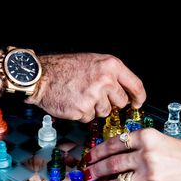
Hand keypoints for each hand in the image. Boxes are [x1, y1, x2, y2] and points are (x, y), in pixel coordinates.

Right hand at [25, 53, 145, 122]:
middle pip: (121, 102)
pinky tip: (73, 102)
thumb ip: (111, 75)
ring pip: (105, 112)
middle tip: (96, 96)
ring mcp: (94, 96)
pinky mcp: (83, 109)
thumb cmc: (65, 68)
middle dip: (111, 103)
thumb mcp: (93, 62)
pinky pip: (89, 118)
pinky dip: (82, 113)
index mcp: (111, 66)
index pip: (136, 85)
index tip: (137, 103)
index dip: (138, 97)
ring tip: (81, 96)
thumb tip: (125, 92)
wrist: (42, 76)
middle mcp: (105, 80)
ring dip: (94, 108)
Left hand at [84, 128, 180, 180]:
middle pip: (112, 164)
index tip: (88, 156)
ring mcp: (151, 176)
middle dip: (95, 170)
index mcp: (147, 137)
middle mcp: (147, 155)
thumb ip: (137, 144)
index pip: (113, 143)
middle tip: (86, 173)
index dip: (97, 151)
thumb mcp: (160, 138)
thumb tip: (111, 154)